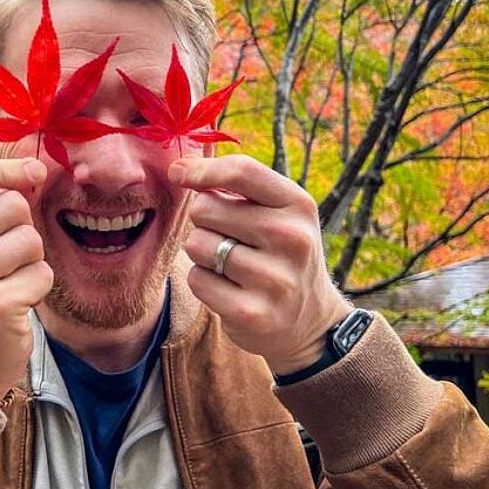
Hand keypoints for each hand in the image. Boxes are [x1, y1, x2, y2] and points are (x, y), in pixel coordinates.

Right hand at [0, 154, 53, 399]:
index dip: (9, 167)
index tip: (32, 178)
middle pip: (15, 207)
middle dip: (25, 233)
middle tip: (4, 263)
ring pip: (32, 241)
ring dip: (33, 263)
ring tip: (8, 284)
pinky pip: (42, 274)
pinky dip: (38, 290)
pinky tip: (16, 305)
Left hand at [169, 155, 352, 375]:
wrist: (310, 320)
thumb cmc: (278, 253)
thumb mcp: (277, 212)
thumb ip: (235, 186)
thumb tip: (178, 169)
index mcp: (298, 205)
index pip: (240, 171)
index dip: (200, 170)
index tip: (178, 173)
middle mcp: (292, 239)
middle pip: (206, 208)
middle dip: (204, 220)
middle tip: (228, 237)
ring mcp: (275, 279)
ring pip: (197, 244)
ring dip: (203, 253)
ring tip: (230, 265)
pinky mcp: (252, 313)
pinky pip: (197, 279)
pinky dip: (203, 282)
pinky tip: (229, 289)